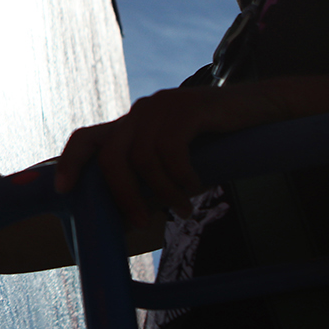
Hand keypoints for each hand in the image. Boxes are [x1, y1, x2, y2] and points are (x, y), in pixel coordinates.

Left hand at [54, 83, 284, 225]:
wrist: (265, 109)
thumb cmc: (220, 142)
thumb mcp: (177, 158)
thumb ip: (151, 177)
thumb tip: (128, 216)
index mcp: (132, 124)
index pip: (85, 138)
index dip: (69, 163)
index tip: (63, 191)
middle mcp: (141, 112)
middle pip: (111, 156)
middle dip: (121, 195)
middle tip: (139, 222)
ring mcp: (164, 106)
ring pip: (142, 157)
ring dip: (161, 191)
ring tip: (182, 208)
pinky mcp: (189, 106)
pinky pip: (170, 148)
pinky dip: (179, 175)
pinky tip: (196, 186)